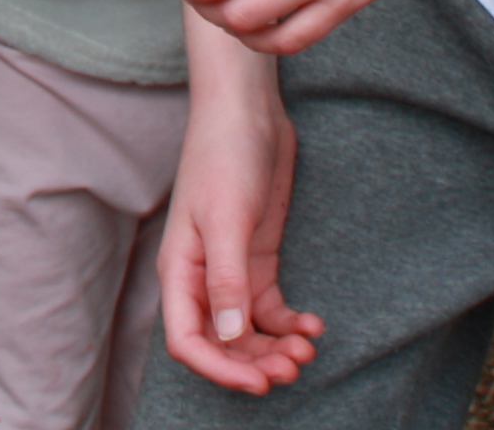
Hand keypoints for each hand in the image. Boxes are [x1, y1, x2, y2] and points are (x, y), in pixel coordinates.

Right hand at [161, 40, 322, 390]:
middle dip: (255, 363)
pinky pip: (271, 308)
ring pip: (249, 331)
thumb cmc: (224, 155)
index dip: (220, 370)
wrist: (248, 110)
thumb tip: (230, 338)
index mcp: (180, 270)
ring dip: (276, 348)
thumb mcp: (227, 218)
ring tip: (307, 349)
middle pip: (222, 344)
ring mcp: (231, 269)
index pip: (188, 340)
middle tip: (294, 368)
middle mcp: (203, 276)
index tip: (259, 383)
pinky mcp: (257, 257)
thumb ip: (227, 279)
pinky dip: (291, 323)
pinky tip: (314, 324)